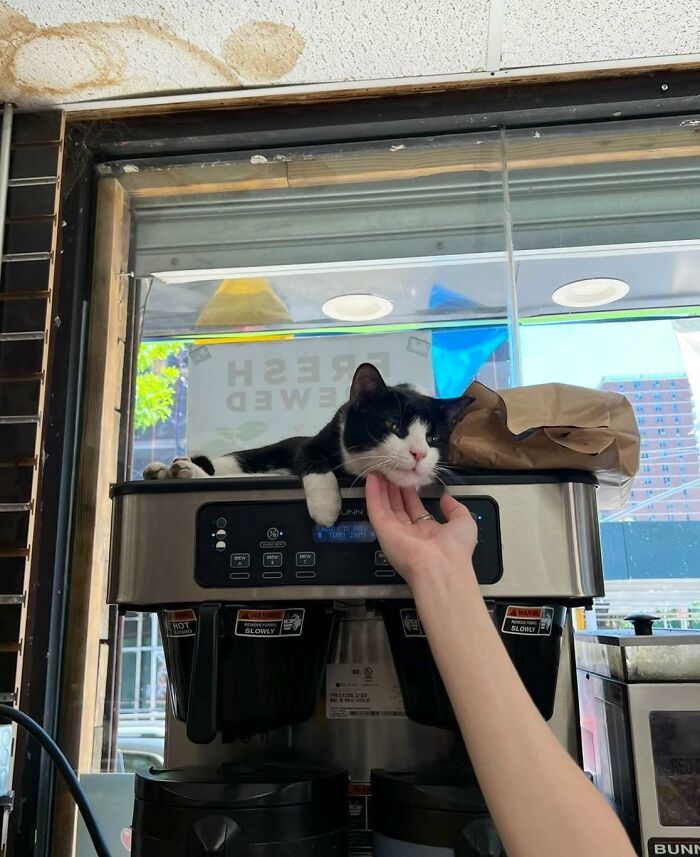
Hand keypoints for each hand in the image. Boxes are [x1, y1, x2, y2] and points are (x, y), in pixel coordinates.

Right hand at [365, 473, 477, 588]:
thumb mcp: (464, 522)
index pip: (416, 509)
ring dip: (382, 488)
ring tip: (380, 470)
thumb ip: (454, 508)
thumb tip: (445, 497)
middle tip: (391, 470)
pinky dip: (373, 494)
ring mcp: (395, 532)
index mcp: (428, 532)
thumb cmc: (455, 548)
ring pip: (386, 506)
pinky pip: (376, 509)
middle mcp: (410, 532)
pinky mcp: (383, 531)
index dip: (411, 493)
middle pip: (399, 506)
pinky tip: (371, 479)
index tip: (408, 478)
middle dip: (395, 488)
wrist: (441, 567)